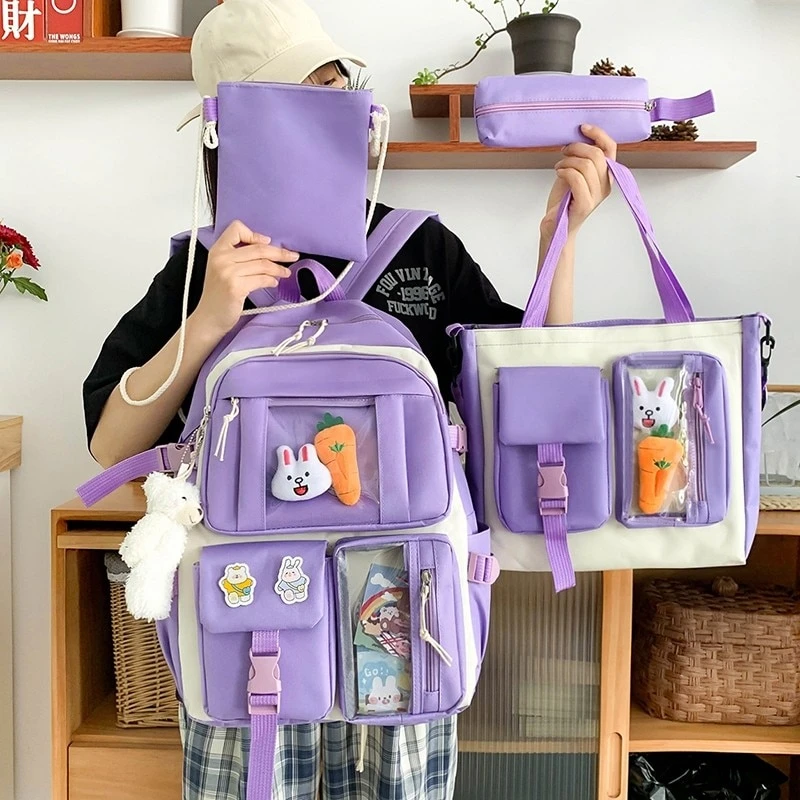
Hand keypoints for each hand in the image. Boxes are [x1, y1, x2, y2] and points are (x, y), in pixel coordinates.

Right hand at [193, 220, 298, 336]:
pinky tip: (274, 282)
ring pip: (262, 264)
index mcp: (217, 250)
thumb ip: (237, 256)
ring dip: (278, 268)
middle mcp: (221, 258)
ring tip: (285, 272)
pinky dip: (271, 280)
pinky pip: (261, 279)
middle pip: (258, 248)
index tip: (267, 242)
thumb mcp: (222, 268)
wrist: (209, 318)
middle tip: (292, 256)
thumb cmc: (219, 295)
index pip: (236, 229)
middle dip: (279, 253)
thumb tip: (266, 245)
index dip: (254, 234)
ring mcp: (228, 272)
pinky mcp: (235, 287)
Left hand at [541, 125, 617, 237]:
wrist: (556, 227)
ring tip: (559, 167)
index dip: (598, 134)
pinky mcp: (584, 204)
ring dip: (567, 161)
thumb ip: (582, 158)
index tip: (582, 127)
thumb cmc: (563, 201)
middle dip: (576, 148)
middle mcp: (605, 185)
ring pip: (586, 165)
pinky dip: (565, 171)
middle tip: (563, 152)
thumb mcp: (574, 173)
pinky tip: (558, 174)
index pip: (611, 148)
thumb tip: (579, 137)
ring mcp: (596, 196)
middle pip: (597, 155)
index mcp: (606, 176)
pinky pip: (576, 178)